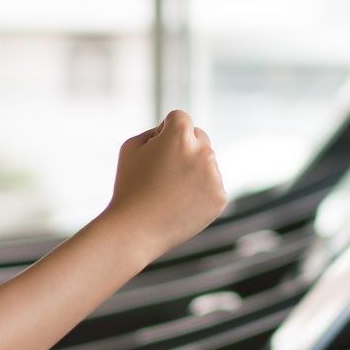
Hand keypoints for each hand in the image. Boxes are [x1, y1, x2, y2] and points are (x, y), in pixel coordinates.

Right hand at [104, 110, 228, 257]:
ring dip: (193, 170)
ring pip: (206, 162)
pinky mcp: (220, 198)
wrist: (136, 230)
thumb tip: (179, 131)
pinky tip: (180, 204)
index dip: (164, 133)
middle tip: (163, 172)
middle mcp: (203, 152)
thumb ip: (157, 131)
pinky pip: (212, 185)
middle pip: (198, 137)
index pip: (180, 118)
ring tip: (169, 192)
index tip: (154, 153)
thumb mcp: (132, 147)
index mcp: (180, 135)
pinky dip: (199, 192)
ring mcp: (214, 176)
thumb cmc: (129, 186)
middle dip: (183, 148)